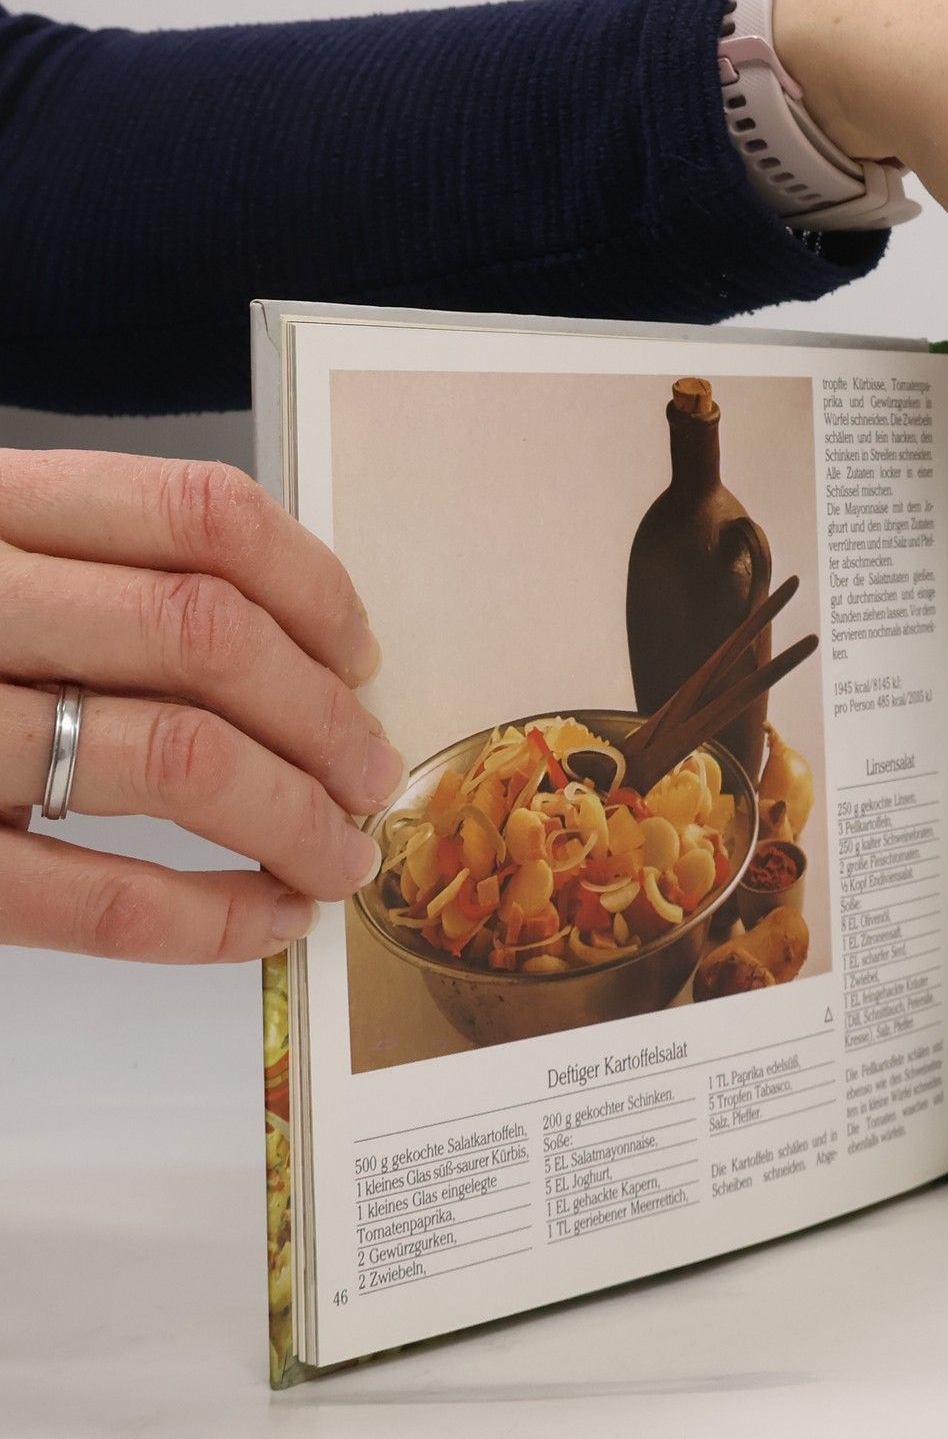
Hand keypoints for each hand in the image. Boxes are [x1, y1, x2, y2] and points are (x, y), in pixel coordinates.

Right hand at [0, 452, 398, 960]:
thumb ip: (97, 572)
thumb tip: (302, 648)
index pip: (200, 515)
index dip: (315, 587)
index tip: (361, 653)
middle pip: (207, 636)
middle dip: (325, 717)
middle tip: (372, 775)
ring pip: (172, 757)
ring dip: (292, 818)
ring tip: (338, 856)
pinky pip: (84, 897)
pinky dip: (204, 919)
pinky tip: (264, 923)